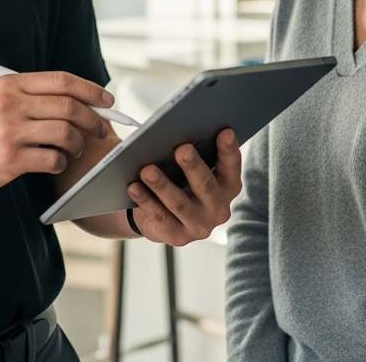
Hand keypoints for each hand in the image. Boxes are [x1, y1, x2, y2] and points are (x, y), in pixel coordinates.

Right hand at [0, 71, 111, 197]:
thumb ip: (32, 96)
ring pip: (65, 133)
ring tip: (74, 149)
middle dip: (93, 119)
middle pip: (69, 105)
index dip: (91, 90)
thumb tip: (79, 98)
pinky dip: (61, 162)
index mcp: (10, 84)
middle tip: (101, 129)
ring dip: (78, 143)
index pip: (62, 80)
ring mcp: (9, 131)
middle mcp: (10, 103)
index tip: (107, 101)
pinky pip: (53, 159)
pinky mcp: (10, 159)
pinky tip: (55, 162)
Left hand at [128, 129, 240, 245]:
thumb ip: (194, 150)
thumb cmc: (180, 179)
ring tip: (147, 169)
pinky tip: (134, 187)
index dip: (229, 150)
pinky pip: (159, 217)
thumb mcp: (192, 167)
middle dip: (193, 166)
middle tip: (182, 149)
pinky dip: (145, 201)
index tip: (224, 131)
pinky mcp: (177, 236)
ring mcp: (199, 225)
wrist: (163, 215)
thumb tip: (181, 130)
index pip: (231, 167)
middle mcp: (219, 208)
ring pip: (179, 203)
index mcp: (228, 186)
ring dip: (162, 185)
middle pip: (205, 185)